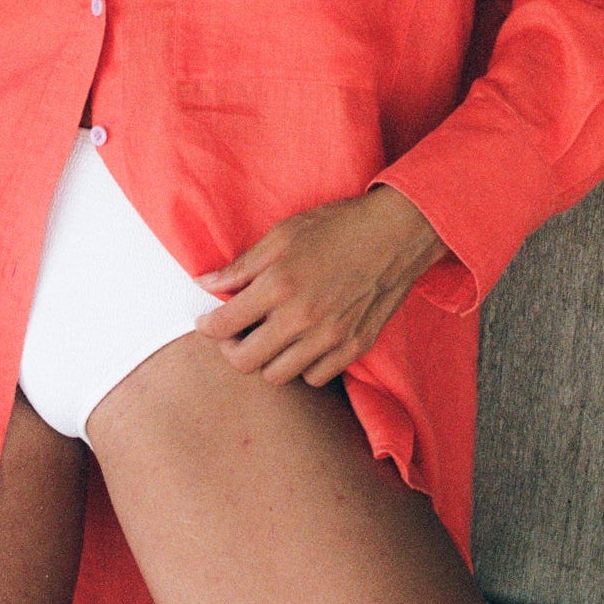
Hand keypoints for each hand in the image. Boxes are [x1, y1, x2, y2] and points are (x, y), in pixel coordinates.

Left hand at [192, 184, 448, 387]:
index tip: (207, 321)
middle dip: (231, 349)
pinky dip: (302, 365)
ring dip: (266, 359)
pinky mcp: (355, 347)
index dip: (207, 327)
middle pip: (245, 362)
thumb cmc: (337, 226)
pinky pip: (314, 377)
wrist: (396, 233)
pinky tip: (302, 342)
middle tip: (234, 333)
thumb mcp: (282, 233)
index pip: (223, 326)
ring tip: (269, 337)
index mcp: (279, 285)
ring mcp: (331, 337)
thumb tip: (206, 284)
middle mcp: (302, 318)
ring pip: (278, 376)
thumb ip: (242, 265)